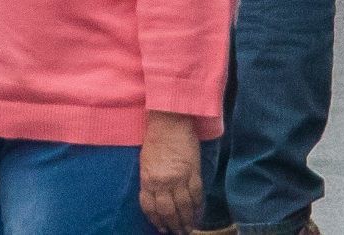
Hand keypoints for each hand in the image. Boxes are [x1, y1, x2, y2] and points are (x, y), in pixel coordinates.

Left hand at [138, 114, 202, 234]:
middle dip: (173, 225)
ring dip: (187, 220)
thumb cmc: (155, 139)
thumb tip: (155, 199)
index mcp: (148, 179)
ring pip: (184, 207)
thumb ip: (150, 181)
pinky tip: (198, 214)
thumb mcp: (145, 162)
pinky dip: (198, 207)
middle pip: (168, 211)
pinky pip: (196, 195)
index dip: (156, 220)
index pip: (151, 207)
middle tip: (177, 232)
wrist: (170, 120)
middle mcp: (163, 182)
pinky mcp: (193, 172)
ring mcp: (179, 178)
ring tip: (188, 229)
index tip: (161, 228)